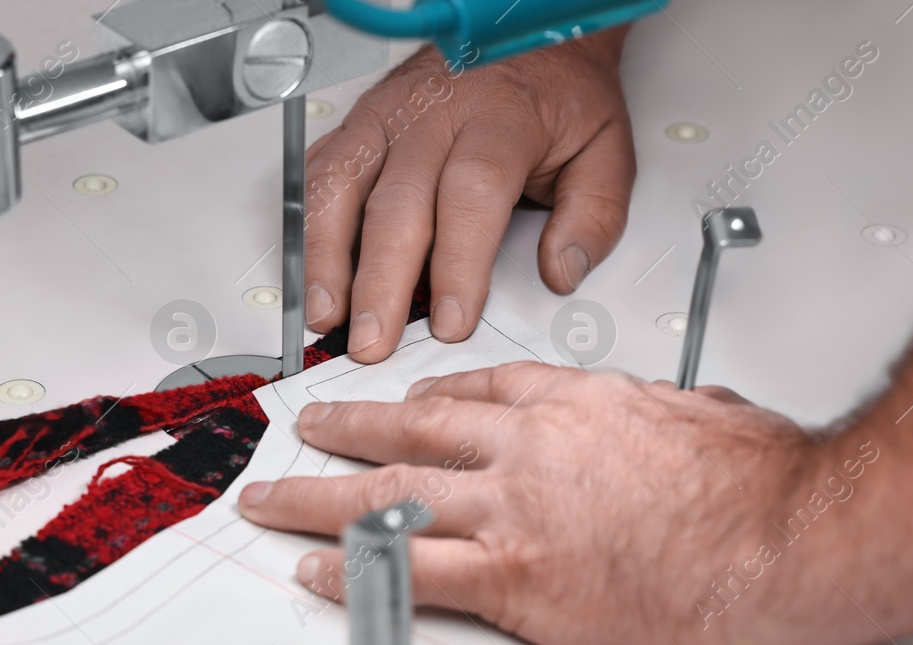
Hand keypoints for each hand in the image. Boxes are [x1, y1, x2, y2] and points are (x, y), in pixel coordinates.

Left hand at [237, 364, 866, 644]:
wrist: (793, 541)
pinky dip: (353, 573)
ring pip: (390, 496)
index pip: (481, 388)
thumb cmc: (770, 488)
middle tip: (307, 427)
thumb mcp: (711, 418)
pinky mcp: (519, 580)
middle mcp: (534, 448)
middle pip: (414, 429)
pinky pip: (411, 573)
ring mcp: (517, 512)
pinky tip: (316, 571)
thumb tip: (661, 425)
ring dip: (319, 497)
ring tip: (274, 500)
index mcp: (581, 404)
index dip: (427, 395)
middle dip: (348, 428)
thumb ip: (662, 419)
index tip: (402, 399)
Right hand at [303, 33, 635, 361]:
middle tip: (375, 341)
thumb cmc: (557, 98)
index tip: (453, 321)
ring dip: (327, 259)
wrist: (526, 36)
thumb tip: (562, 272)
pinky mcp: (358, 124)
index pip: (472, 195)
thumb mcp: (604, 151)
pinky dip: (308, 227)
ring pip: (340, 187)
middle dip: (380, 283)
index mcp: (500, 118)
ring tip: (327, 314)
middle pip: (396, 204)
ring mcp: (386, 117)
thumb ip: (593, 217)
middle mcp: (434, 114)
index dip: (458, 265)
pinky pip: (319, 174)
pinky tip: (310, 271)